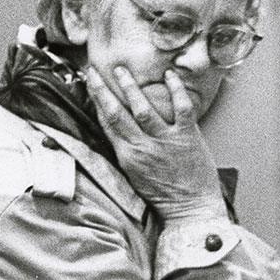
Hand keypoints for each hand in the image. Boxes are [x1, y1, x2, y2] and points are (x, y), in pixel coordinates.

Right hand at [85, 66, 225, 222]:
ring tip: (121, 70)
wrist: (190, 209)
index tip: (89, 84)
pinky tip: (169, 75)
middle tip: (94, 71)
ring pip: (143, 108)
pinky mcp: (187, 137)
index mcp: (126, 156)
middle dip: (103, 90)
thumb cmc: (162, 193)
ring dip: (130, 87)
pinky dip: (175, 90)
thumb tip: (113, 127)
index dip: (95, 101)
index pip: (106, 123)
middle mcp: (142, 147)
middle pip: (116, 113)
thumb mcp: (133, 173)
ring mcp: (165, 141)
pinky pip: (181, 108)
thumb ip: (124, 149)